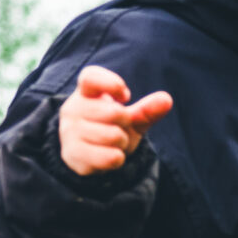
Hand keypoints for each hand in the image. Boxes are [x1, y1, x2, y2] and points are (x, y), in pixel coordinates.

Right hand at [57, 66, 173, 176]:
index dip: (112, 84)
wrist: (87, 155)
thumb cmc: (109, 128)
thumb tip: (167, 99)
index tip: (125, 96)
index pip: (91, 78)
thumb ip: (147, 110)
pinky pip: (110, 157)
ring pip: (114, 136)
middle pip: (114, 112)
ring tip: (113, 142)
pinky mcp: (72, 154)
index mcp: (85, 92)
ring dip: (122, 143)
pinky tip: (109, 156)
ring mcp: (70, 131)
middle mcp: (73, 109)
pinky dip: (118, 159)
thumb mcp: (130, 118)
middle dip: (126, 122)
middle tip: (118, 127)